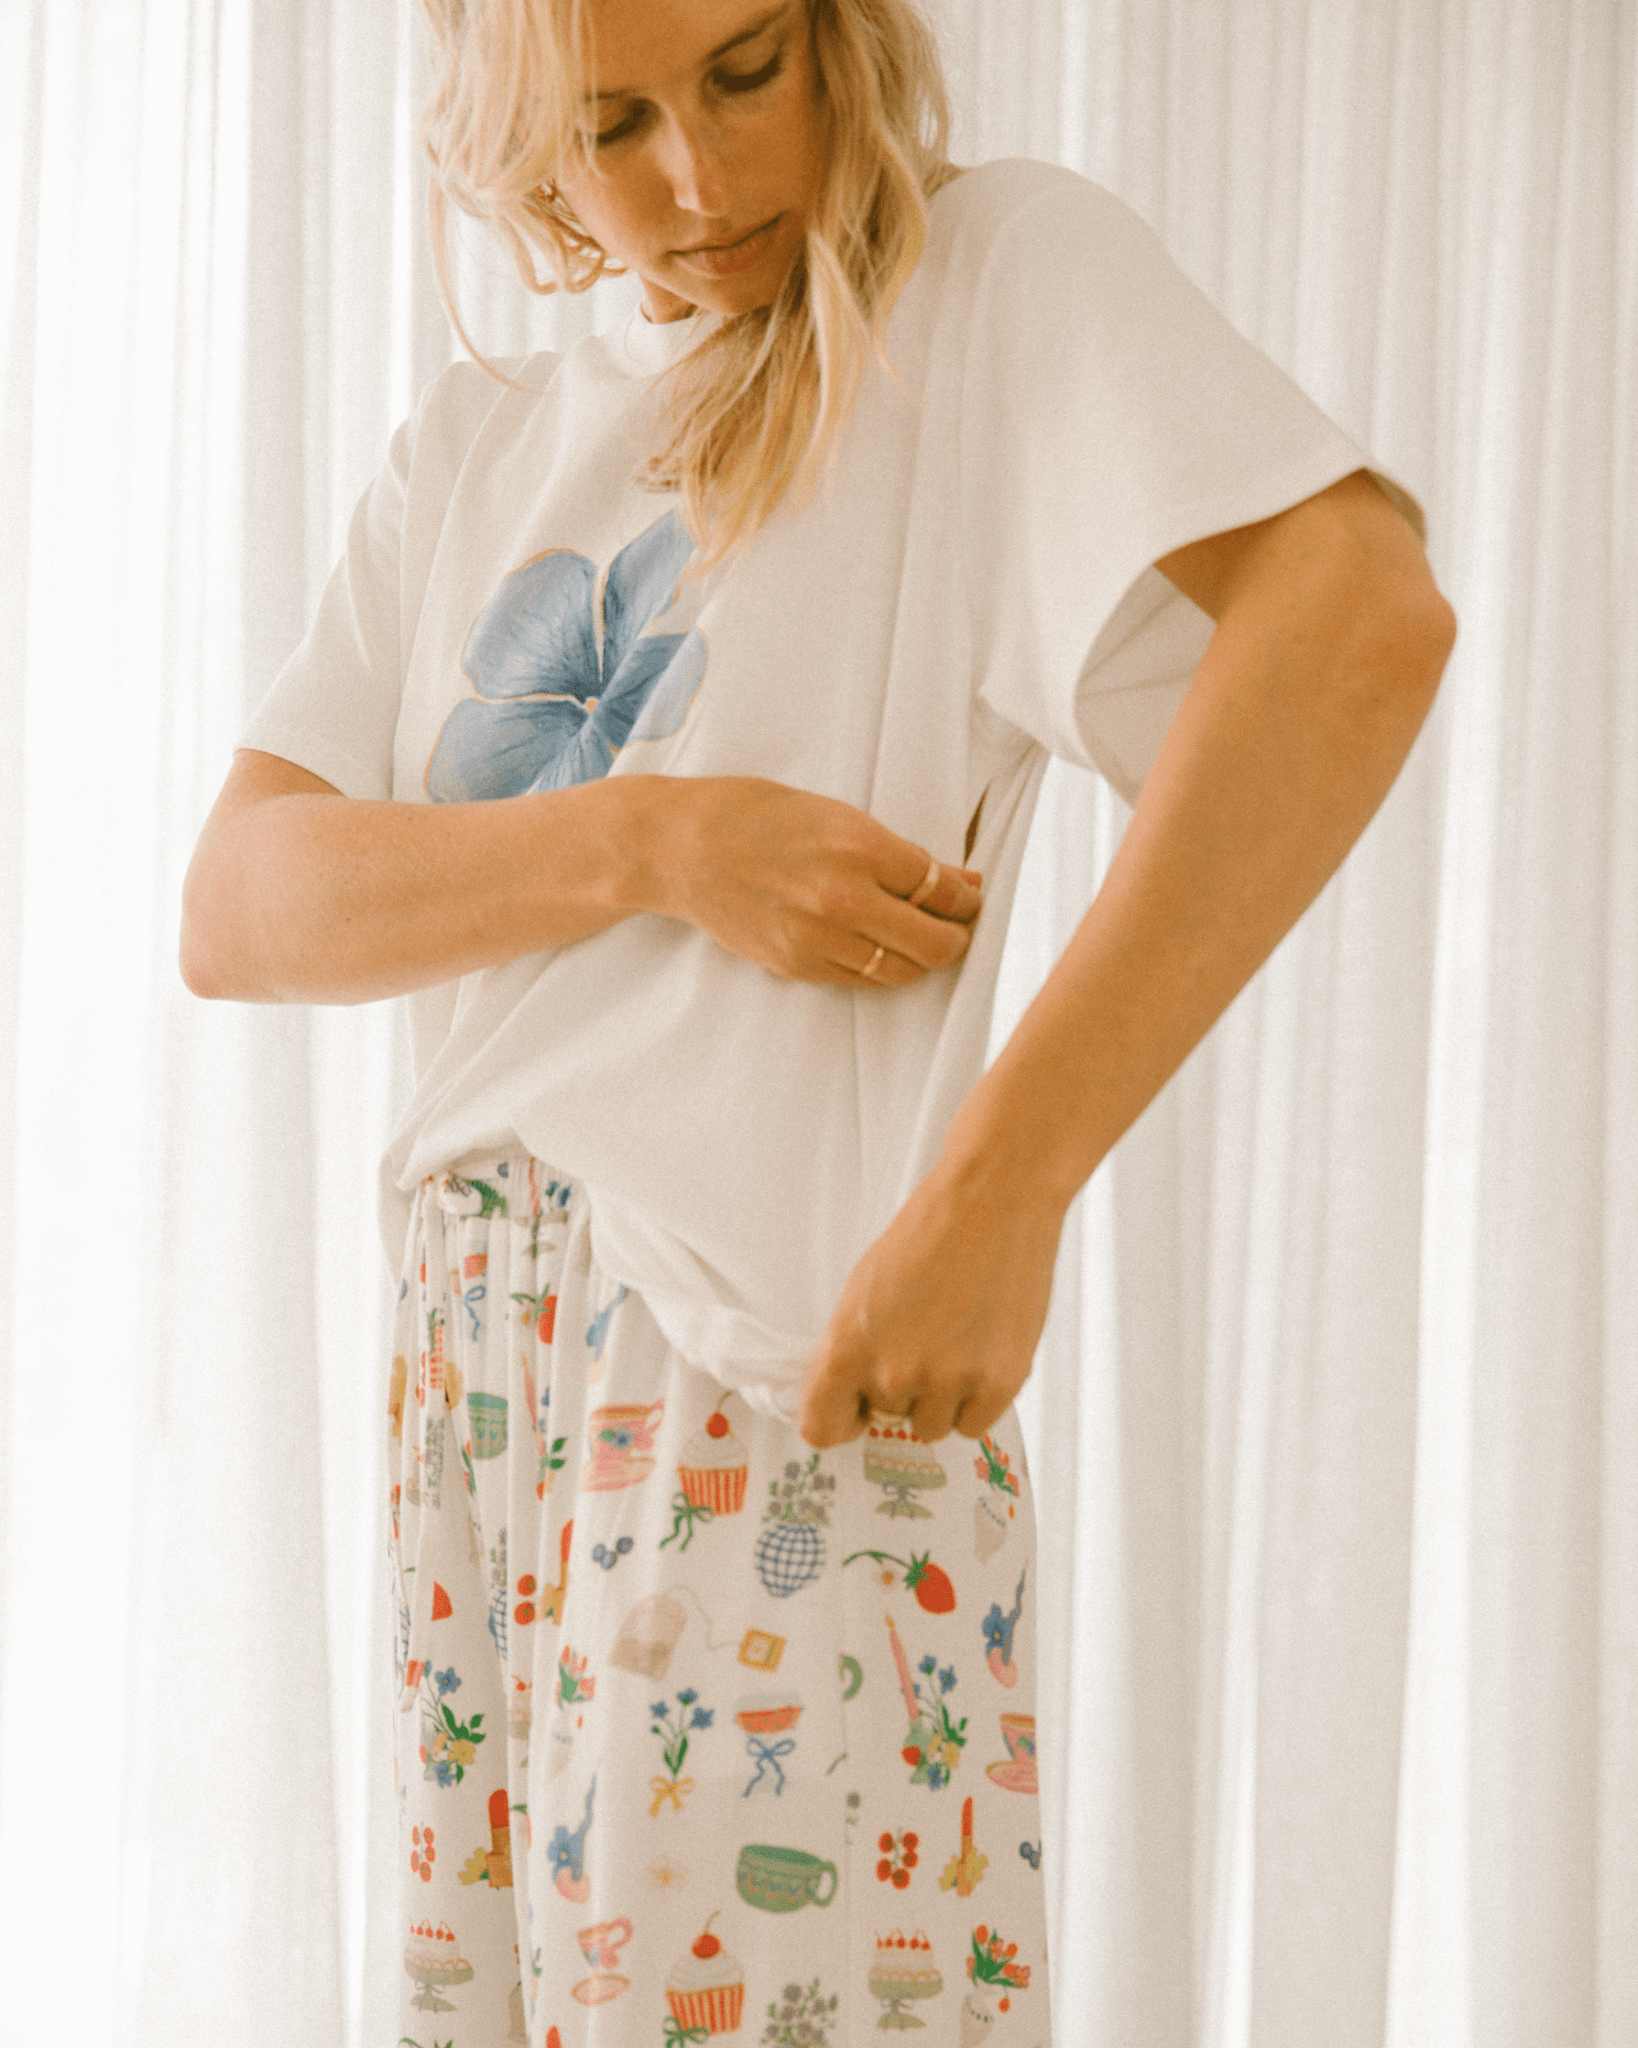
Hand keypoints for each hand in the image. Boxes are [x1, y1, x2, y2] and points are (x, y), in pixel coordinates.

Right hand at [649, 776, 982, 986]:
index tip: (968, 896)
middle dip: (956, 937)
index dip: (966, 898)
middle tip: (956, 926)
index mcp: (862, 848)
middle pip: (935, 943)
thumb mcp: (835, 815)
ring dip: (920, 958)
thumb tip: (956, 878)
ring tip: (918, 938)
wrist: (682, 848)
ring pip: (902, 971)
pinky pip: (860, 980)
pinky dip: (878, 968)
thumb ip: (897, 852)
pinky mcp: (797, 965)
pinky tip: (874, 946)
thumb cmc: (754, 815)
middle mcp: (846, 899)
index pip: (944, 890)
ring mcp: (820, 939)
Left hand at [796, 1154, 1065, 1446]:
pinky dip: (979, 1398)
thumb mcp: (865, 1287)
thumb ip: (854, 1347)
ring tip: (957, 1341)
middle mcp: (893, 1374)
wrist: (994, 1201)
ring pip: (933, 1426)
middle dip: (903, 1389)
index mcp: (847, 1347)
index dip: (840, 1420)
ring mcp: (947, 1382)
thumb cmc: (930, 1233)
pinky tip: (982, 1352)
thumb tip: (854, 1392)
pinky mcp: (998, 1384)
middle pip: (887, 1419)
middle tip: (925, 1339)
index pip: (822, 1427)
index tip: (856, 1409)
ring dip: (943, 1397)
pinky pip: (975, 1424)